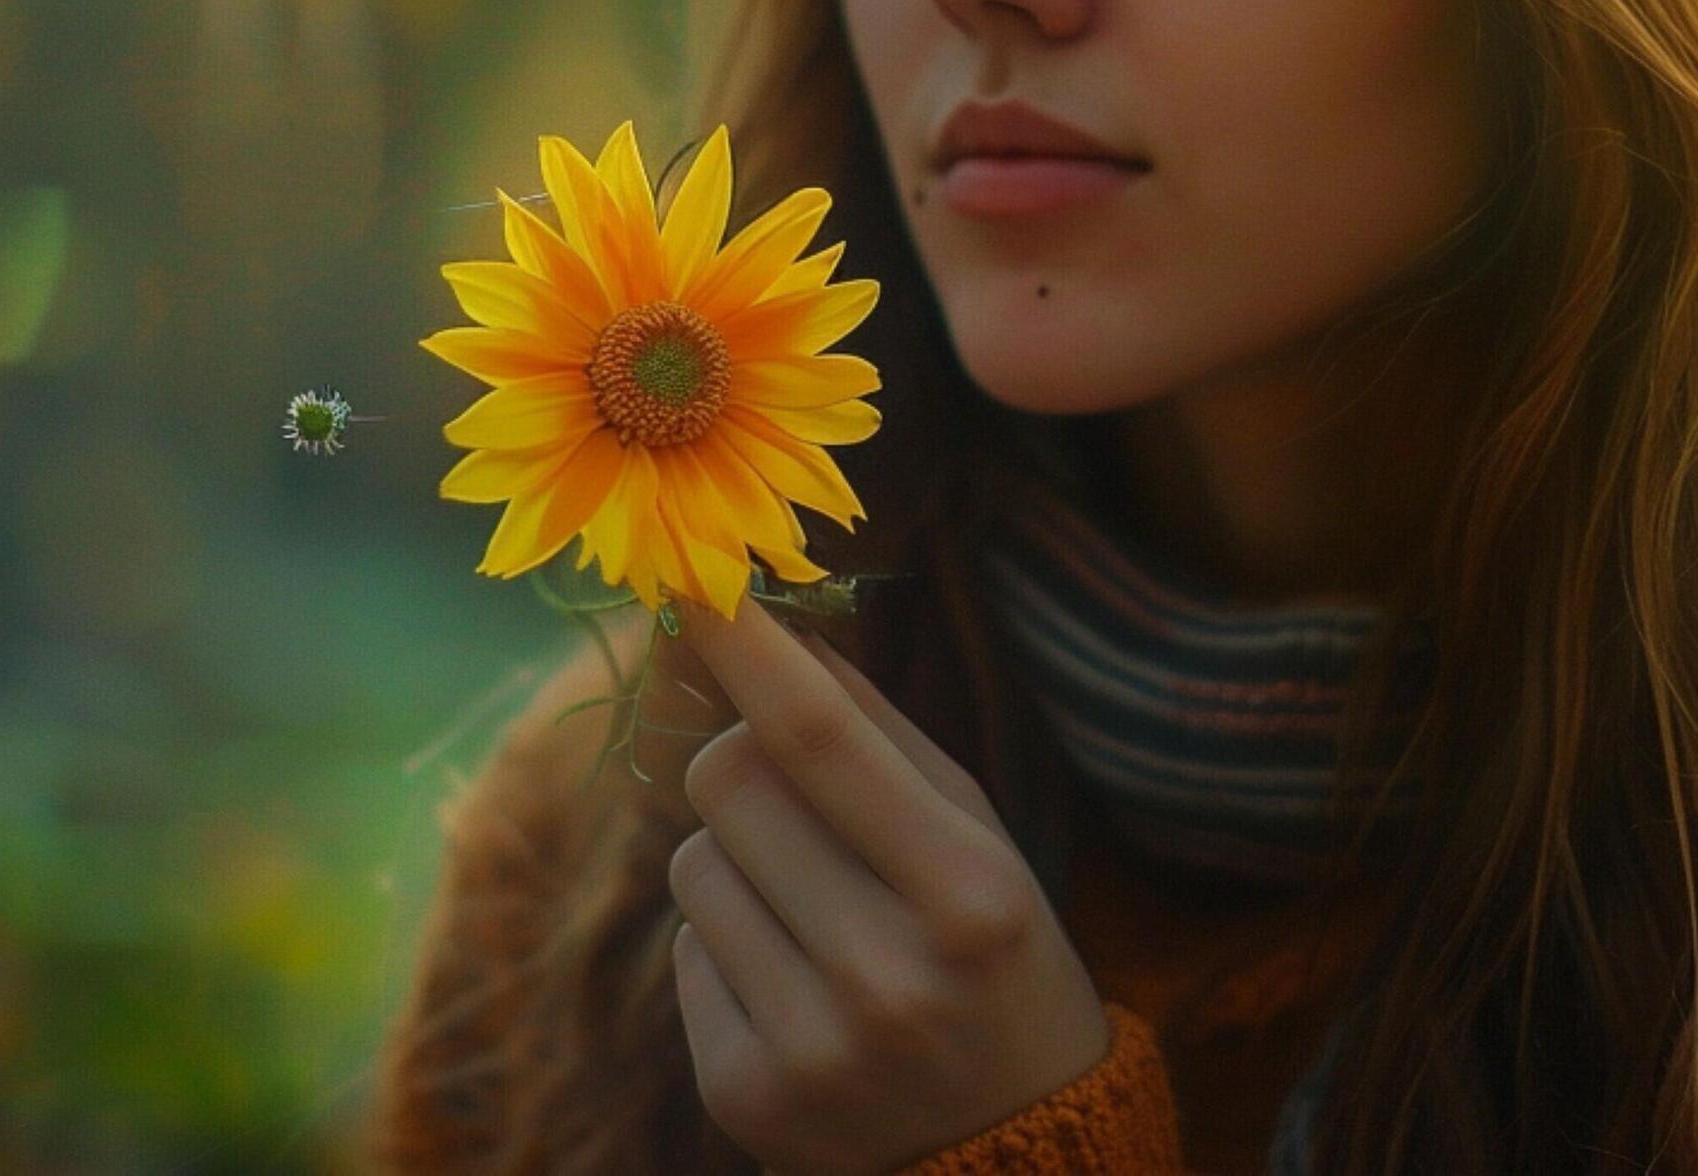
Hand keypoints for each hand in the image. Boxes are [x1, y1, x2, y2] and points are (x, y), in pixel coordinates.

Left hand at [663, 594, 1115, 1175]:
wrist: (1013, 1158)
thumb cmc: (998, 965)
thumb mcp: (982, 846)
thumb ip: (884, 738)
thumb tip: (781, 633)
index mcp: (967, 894)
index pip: (819, 739)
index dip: (747, 648)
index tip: (694, 578)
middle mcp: (886, 972)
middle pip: (726, 784)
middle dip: (743, 764)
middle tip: (797, 801)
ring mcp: (809, 1044)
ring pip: (690, 865)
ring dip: (736, 863)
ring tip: (814, 915)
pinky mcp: (744, 1095)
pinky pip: (685, 951)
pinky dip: (728, 949)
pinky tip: (798, 988)